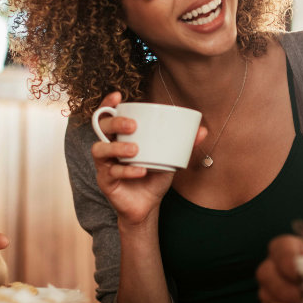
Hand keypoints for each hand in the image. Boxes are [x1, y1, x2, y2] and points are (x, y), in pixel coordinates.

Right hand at [91, 92, 206, 226]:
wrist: (148, 206)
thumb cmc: (154, 177)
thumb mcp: (170, 158)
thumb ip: (183, 144)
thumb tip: (203, 130)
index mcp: (121, 136)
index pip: (109, 116)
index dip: (109, 104)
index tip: (118, 96)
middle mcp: (109, 147)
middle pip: (101, 128)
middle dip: (115, 123)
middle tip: (133, 126)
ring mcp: (105, 165)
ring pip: (100, 150)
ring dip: (117, 147)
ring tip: (135, 149)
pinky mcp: (105, 182)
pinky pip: (112, 173)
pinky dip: (127, 171)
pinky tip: (140, 171)